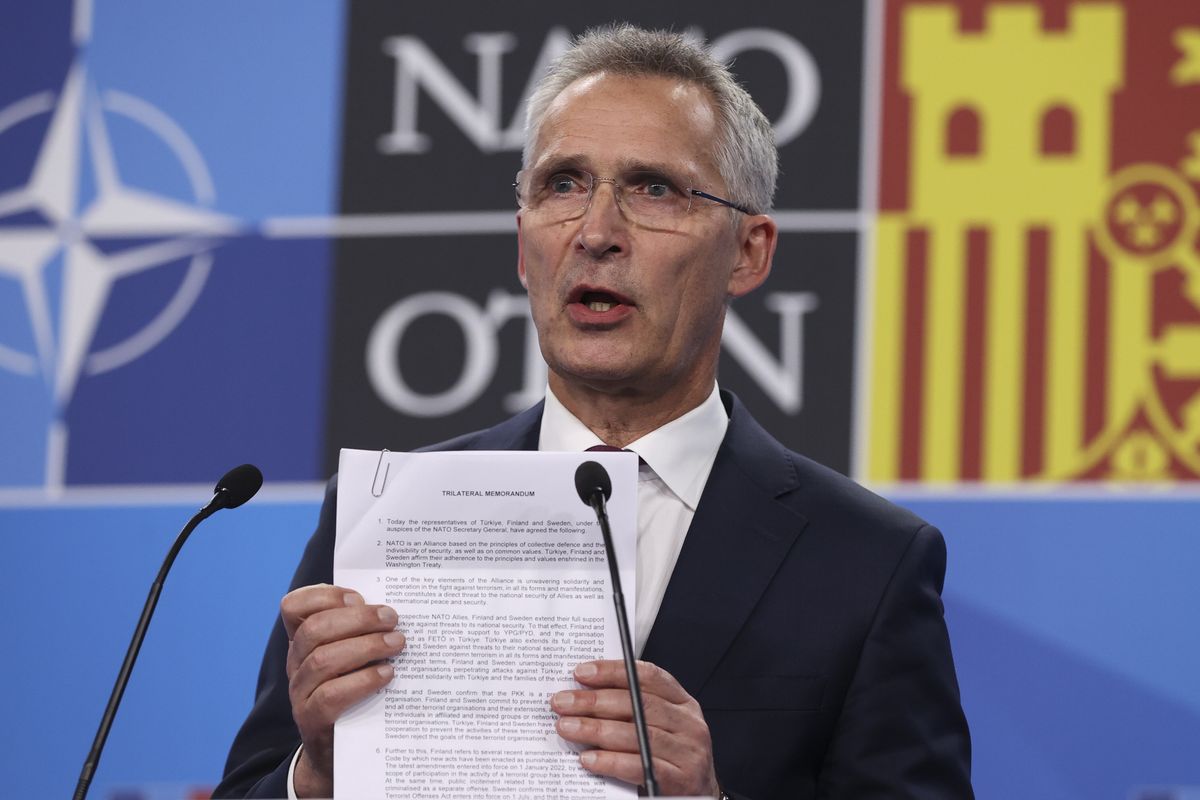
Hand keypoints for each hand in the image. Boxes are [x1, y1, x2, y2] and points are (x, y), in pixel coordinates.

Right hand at [281, 583, 404, 797]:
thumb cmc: (356, 693)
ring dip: (366, 647)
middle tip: (392, 618)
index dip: (324, 596)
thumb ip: (362, 632)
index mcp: (304, 642)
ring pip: (323, 660)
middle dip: (358, 619)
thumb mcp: (353, 658)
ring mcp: (300, 693)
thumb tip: (392, 609)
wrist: (341, 754)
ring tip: (397, 643)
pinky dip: (363, 681)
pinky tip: (387, 675)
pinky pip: (331, 695)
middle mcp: (296, 664)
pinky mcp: (311, 720)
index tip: (358, 598)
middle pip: (314, 629)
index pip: (294, 606)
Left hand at [551, 659, 719, 797]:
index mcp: (682, 703)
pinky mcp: (681, 781)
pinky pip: (640, 766)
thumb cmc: (670, 758)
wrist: (697, 797)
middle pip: (639, 704)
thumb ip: (631, 709)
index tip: (581, 672)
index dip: (613, 671)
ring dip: (596, 729)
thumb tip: (584, 694)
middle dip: (595, 701)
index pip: (648, 677)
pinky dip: (611, 761)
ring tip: (567, 727)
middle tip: (563, 702)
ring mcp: (688, 753)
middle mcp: (689, 724)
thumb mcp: (659, 727)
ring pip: (638, 734)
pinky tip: (588, 758)